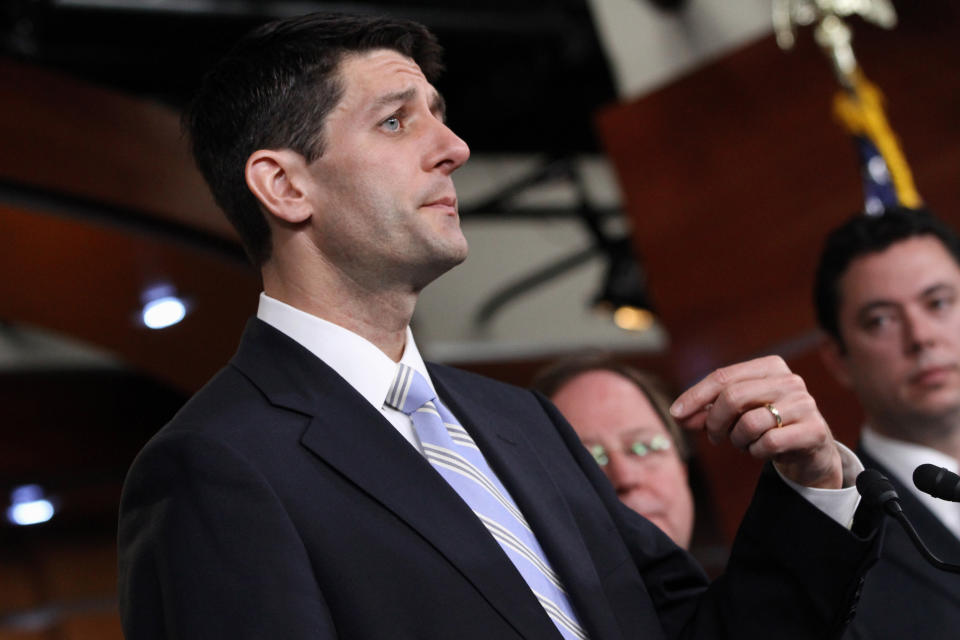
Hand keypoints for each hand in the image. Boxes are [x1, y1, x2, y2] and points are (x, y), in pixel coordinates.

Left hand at [669, 356, 841, 488]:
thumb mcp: (735, 414)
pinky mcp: (814, 430)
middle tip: (713, 437)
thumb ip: (707, 412)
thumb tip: (678, 416)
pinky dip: (756, 451)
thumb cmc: (767, 426)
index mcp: (770, 366)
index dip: (695, 396)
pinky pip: (769, 442)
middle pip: (733, 396)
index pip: (723, 377)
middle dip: (714, 421)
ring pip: (750, 422)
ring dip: (737, 440)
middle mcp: (789, 380)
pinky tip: (762, 450)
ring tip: (744, 443)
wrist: (810, 451)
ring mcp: (805, 403)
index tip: (676, 414)